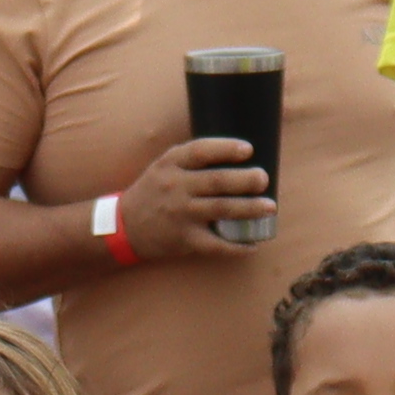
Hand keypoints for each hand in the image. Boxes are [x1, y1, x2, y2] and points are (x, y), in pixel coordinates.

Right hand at [113, 131, 274, 262]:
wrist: (124, 226)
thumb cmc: (154, 191)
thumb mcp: (165, 166)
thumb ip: (193, 159)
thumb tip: (241, 155)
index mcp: (171, 164)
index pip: (200, 151)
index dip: (226, 149)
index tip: (248, 150)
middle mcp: (175, 187)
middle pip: (216, 181)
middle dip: (245, 180)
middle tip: (263, 179)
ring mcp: (181, 214)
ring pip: (221, 209)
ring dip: (249, 209)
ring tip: (269, 207)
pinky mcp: (184, 239)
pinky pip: (216, 244)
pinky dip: (237, 245)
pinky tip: (253, 243)